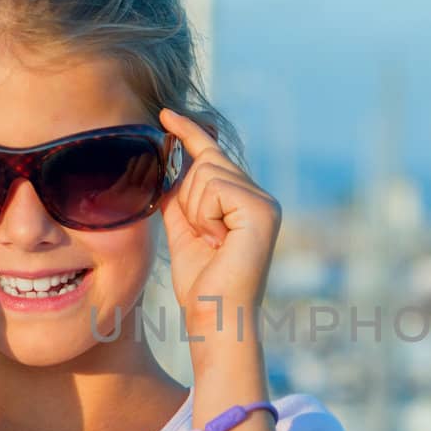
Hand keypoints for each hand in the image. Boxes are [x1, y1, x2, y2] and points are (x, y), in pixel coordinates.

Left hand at [158, 108, 281, 332]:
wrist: (215, 317)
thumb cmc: (200, 283)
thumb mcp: (183, 228)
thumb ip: (180, 194)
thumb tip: (171, 156)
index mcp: (245, 201)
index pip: (211, 156)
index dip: (188, 132)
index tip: (166, 114)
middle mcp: (260, 197)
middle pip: (205, 162)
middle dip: (188, 198)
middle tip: (204, 239)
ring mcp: (264, 202)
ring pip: (206, 172)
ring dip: (195, 211)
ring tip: (212, 244)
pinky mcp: (261, 209)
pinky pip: (214, 187)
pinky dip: (204, 215)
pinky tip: (218, 241)